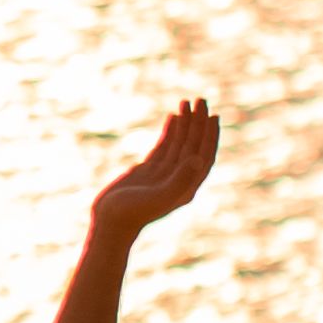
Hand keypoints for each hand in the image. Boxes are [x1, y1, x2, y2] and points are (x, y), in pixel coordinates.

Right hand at [91, 97, 221, 237]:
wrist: (110, 222)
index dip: (209, 136)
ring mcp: (164, 174)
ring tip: (186, 102)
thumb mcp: (157, 197)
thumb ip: (179, 180)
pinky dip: (170, 132)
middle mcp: (179, 179)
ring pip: (179, 144)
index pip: (203, 155)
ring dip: (185, 124)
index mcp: (187, 186)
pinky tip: (173, 117)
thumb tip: (199, 159)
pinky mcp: (149, 171)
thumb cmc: (132, 213)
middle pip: (193, 146)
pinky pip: (165, 147)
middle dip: (198, 123)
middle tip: (200, 100)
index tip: (212, 115)